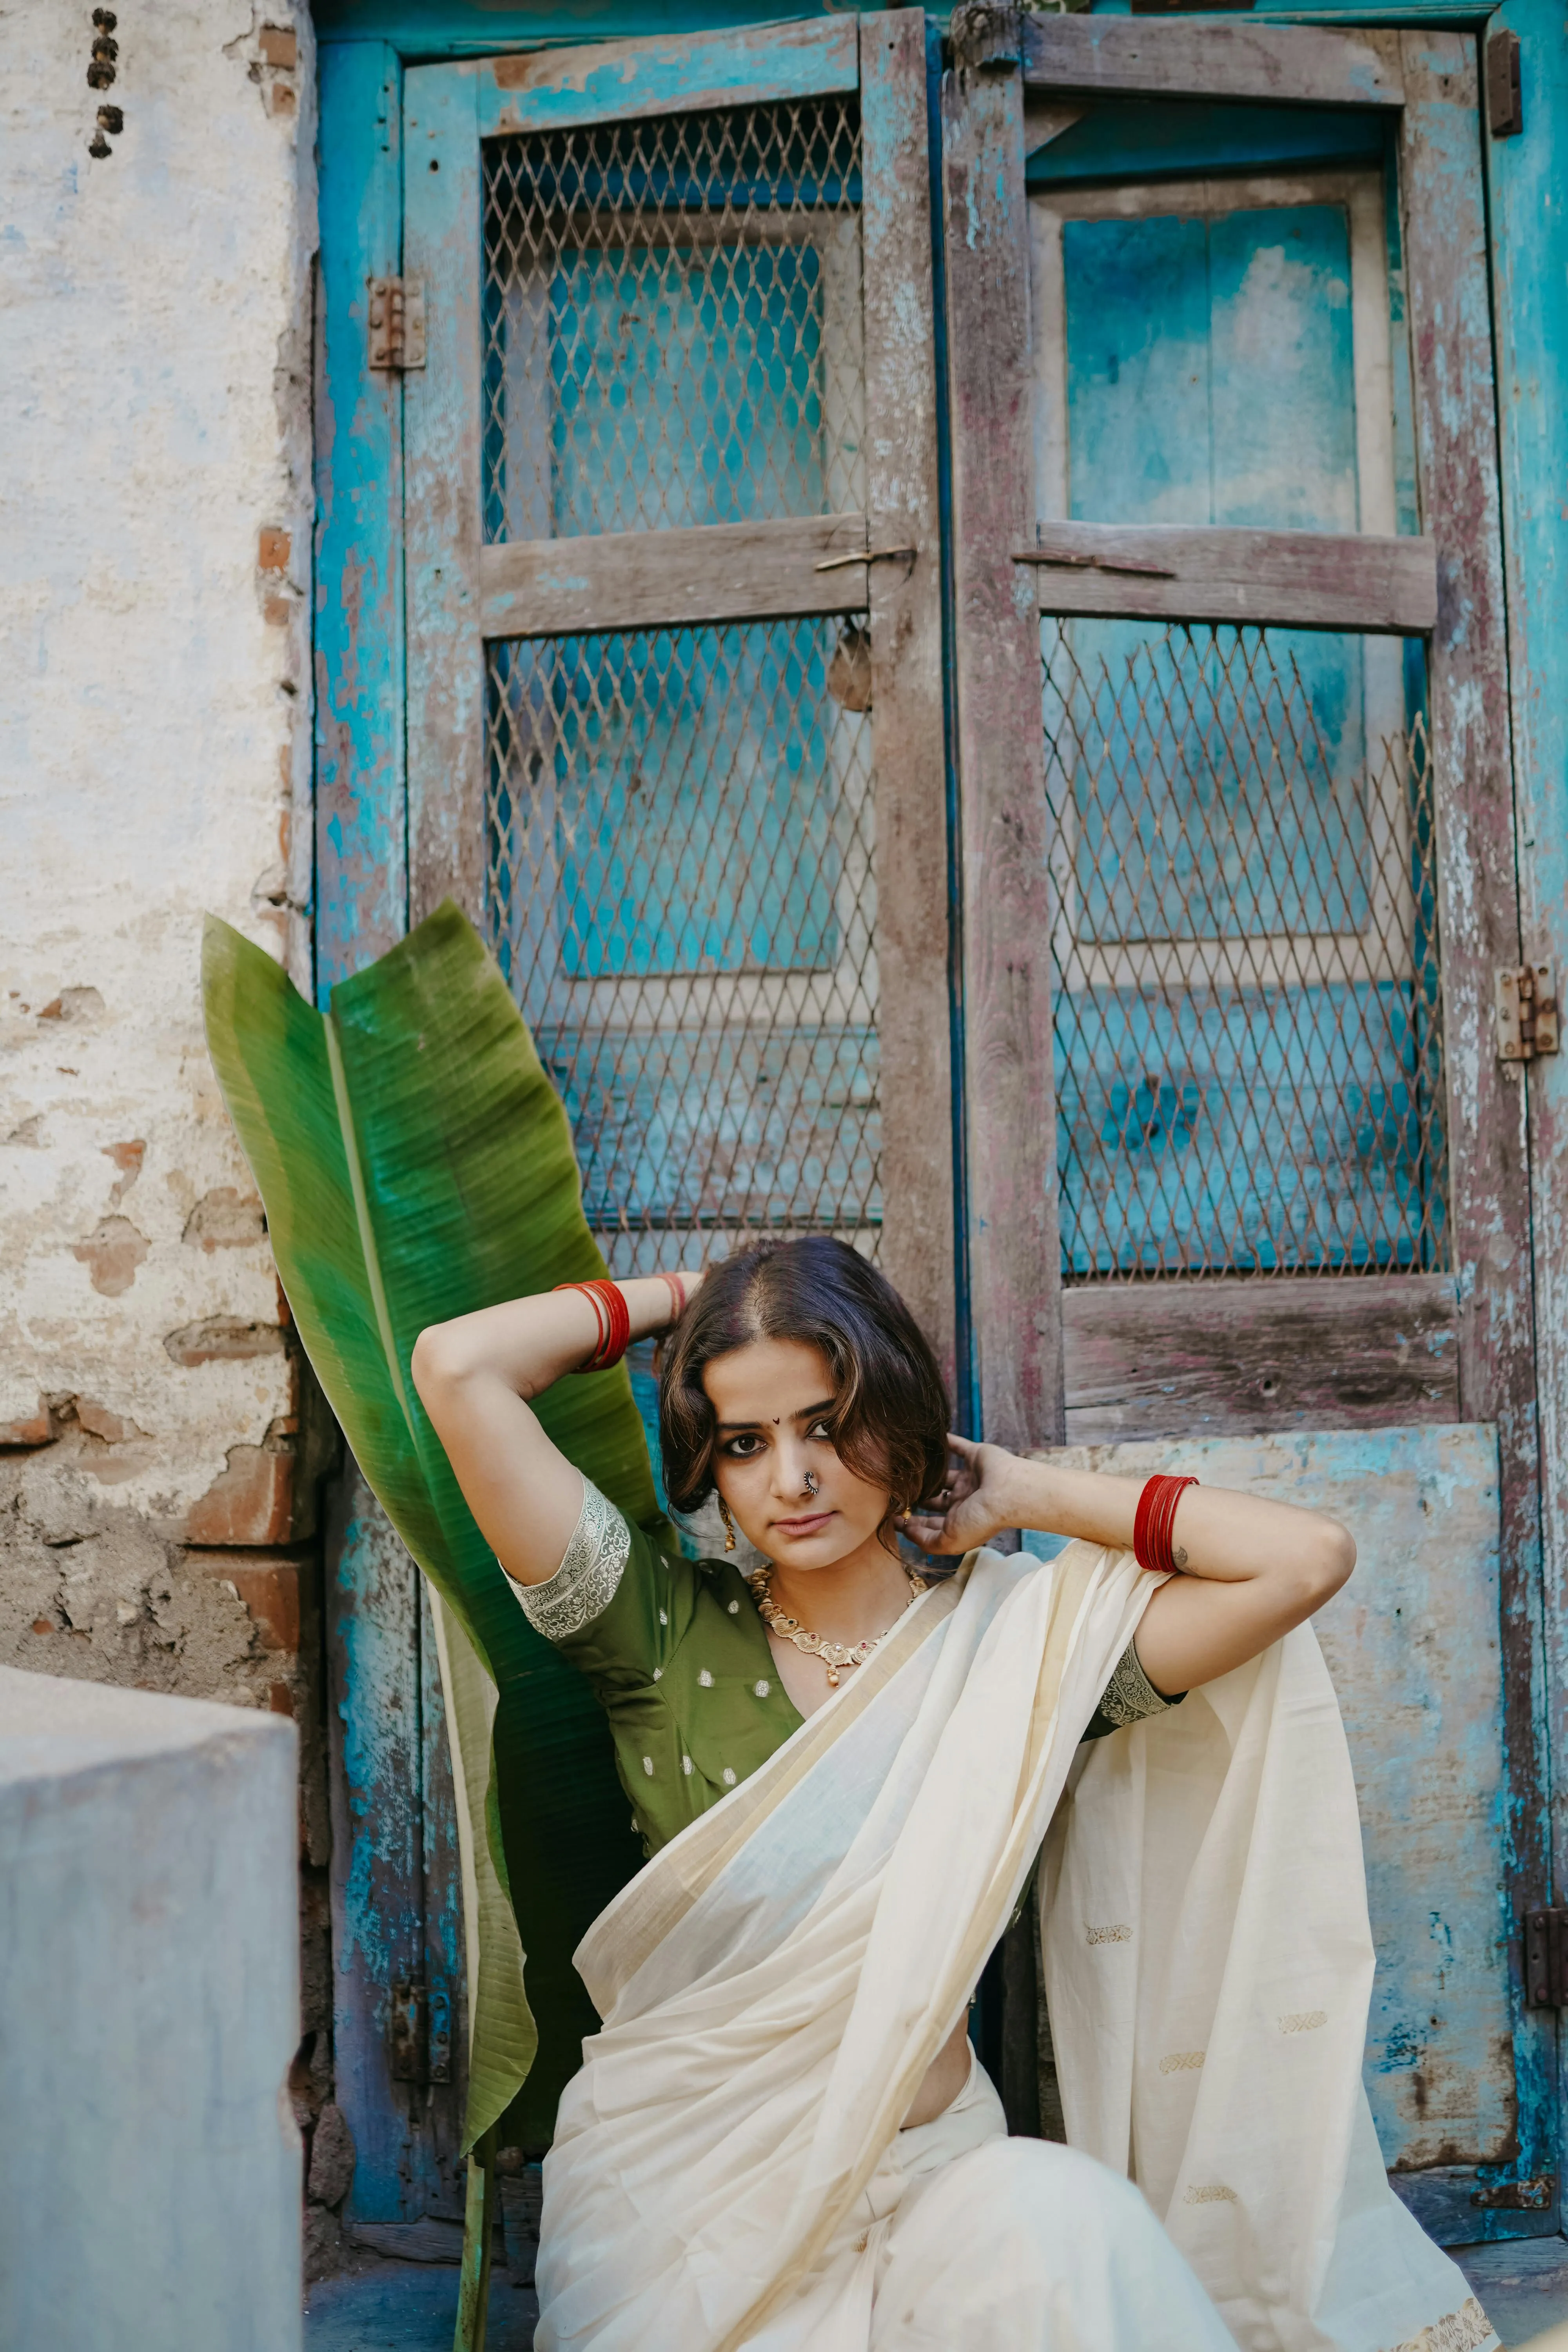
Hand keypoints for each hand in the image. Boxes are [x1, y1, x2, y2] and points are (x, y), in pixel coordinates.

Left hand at [900, 1433, 1020, 1555]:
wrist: (1008, 1492)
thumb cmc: (981, 1519)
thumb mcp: (949, 1541)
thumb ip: (926, 1540)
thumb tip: (906, 1530)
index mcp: (959, 1520)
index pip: (932, 1523)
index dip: (913, 1523)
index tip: (892, 1517)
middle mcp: (964, 1500)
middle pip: (936, 1500)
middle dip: (919, 1498)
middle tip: (895, 1492)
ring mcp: (970, 1478)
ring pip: (944, 1475)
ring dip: (929, 1473)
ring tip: (908, 1467)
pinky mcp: (976, 1456)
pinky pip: (958, 1446)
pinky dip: (947, 1441)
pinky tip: (930, 1438)